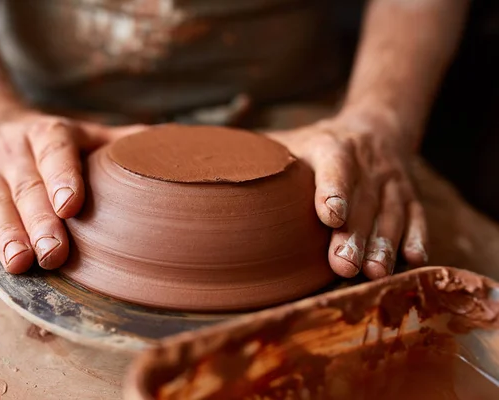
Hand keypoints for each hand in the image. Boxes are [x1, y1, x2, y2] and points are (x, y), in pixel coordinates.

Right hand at [0, 107, 145, 272]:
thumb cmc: (54, 141)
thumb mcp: (86, 133)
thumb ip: (122, 141)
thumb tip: (174, 144)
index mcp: (49, 134)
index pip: (55, 153)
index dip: (62, 178)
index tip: (71, 206)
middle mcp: (15, 152)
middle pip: (27, 189)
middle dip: (39, 222)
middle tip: (53, 253)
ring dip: (6, 236)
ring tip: (20, 264)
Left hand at [267, 110, 427, 279]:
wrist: (374, 128)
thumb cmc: (316, 145)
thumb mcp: (288, 142)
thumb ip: (256, 158)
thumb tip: (196, 168)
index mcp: (331, 146)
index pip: (335, 166)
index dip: (334, 189)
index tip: (328, 215)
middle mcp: (366, 162)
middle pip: (362, 200)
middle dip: (354, 234)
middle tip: (342, 265)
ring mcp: (392, 181)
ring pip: (392, 213)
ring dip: (384, 243)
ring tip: (373, 272)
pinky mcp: (410, 196)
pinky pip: (418, 217)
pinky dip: (417, 238)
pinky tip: (412, 260)